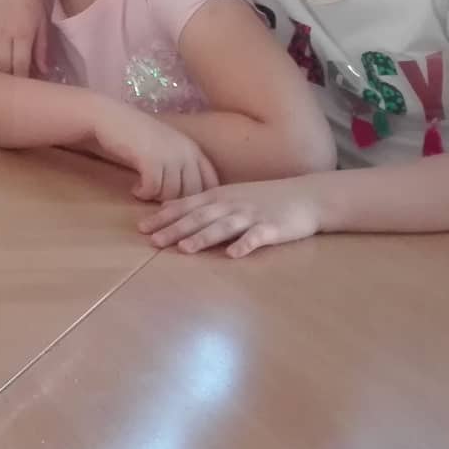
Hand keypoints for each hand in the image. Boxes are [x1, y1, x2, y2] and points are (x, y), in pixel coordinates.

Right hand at [0, 0, 49, 79]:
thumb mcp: (42, 22)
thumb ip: (42, 48)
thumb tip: (44, 70)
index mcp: (22, 34)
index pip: (20, 66)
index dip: (23, 79)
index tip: (27, 86)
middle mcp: (4, 34)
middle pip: (3, 66)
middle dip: (10, 78)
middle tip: (16, 84)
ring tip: (4, 75)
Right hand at [95, 106, 219, 201]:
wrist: (110, 117)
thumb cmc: (137, 134)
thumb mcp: (168, 147)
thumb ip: (182, 165)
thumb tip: (192, 195)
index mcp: (193, 149)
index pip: (210, 182)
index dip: (200, 197)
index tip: (183, 204)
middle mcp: (186, 152)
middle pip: (191, 193)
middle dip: (175, 202)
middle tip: (158, 199)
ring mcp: (169, 155)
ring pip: (171, 194)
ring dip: (156, 197)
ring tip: (144, 191)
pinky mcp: (150, 160)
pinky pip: (153, 189)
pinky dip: (144, 193)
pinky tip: (136, 189)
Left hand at [139, 178, 322, 257]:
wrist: (306, 195)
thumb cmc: (265, 197)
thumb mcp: (231, 194)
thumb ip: (204, 203)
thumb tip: (171, 209)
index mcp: (220, 196)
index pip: (186, 205)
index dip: (164, 216)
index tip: (142, 227)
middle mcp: (232, 203)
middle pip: (199, 217)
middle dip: (174, 229)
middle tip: (152, 241)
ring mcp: (252, 215)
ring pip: (224, 226)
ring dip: (203, 237)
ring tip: (184, 248)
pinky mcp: (273, 228)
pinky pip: (257, 237)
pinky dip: (245, 244)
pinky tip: (233, 254)